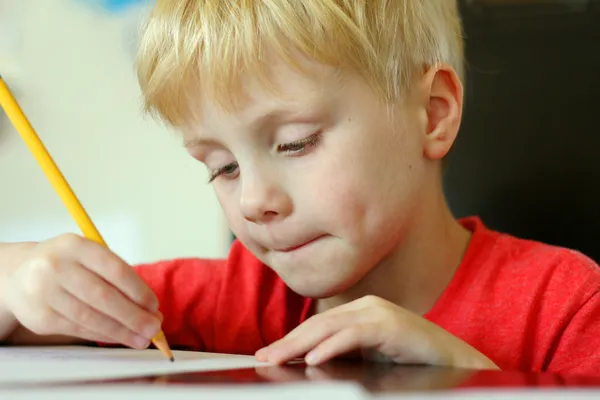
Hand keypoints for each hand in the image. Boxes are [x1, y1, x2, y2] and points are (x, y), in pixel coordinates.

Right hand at [1, 234, 160, 348]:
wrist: (19, 275)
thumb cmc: (68, 266)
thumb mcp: (89, 258)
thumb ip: (118, 279)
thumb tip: (151, 311)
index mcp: (76, 246)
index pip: (114, 270)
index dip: (138, 291)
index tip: (154, 306)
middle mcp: (57, 266)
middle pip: (102, 296)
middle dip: (133, 316)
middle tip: (154, 328)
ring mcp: (44, 292)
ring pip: (90, 317)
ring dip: (120, 331)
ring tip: (141, 339)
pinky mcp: (40, 317)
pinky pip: (78, 329)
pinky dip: (102, 335)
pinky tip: (119, 337)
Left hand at [255, 295, 497, 369]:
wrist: (456, 363)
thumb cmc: (413, 361)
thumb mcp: (370, 359)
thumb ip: (344, 356)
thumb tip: (308, 364)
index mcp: (360, 312)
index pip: (317, 326)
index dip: (290, 340)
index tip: (267, 354)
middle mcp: (366, 307)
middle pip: (317, 325)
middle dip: (287, 343)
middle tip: (262, 358)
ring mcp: (379, 312)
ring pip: (329, 327)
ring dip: (299, 345)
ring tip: (277, 359)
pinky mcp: (391, 325)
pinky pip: (354, 336)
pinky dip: (332, 347)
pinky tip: (313, 359)